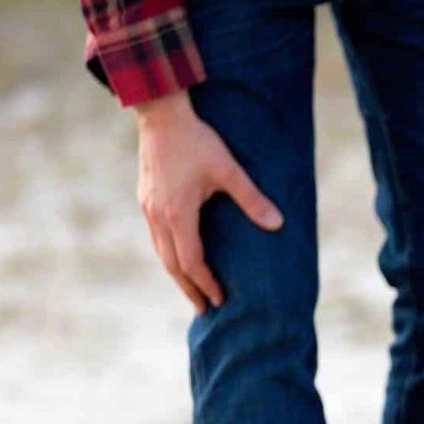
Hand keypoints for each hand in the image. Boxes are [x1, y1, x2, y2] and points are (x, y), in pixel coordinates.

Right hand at [134, 92, 282, 314]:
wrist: (161, 114)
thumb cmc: (197, 140)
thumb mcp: (229, 169)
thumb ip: (252, 198)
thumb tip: (277, 223)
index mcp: (177, 213)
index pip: (191, 261)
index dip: (206, 283)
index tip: (220, 300)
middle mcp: (158, 216)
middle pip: (172, 265)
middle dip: (190, 289)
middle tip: (206, 309)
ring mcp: (148, 208)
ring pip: (161, 252)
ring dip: (178, 274)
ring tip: (194, 291)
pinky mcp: (146, 200)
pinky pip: (157, 238)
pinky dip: (170, 255)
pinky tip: (181, 258)